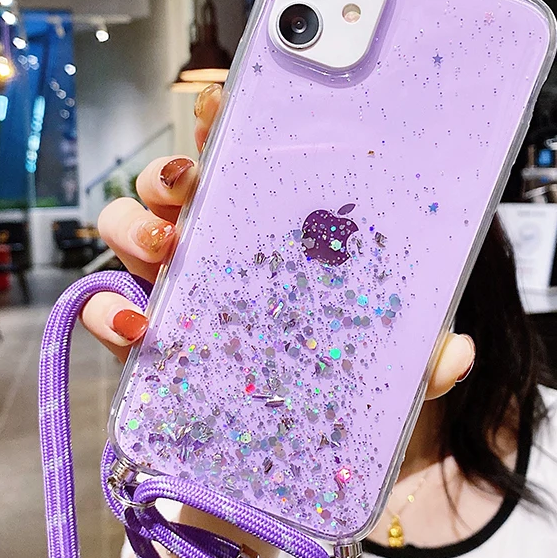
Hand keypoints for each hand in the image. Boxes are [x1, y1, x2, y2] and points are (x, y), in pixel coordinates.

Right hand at [81, 82, 474, 396]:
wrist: (276, 456)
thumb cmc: (322, 381)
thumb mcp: (378, 366)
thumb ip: (417, 359)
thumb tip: (456, 353)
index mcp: (264, 231)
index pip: (239, 159)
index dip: (225, 121)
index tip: (227, 101)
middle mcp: (211, 247)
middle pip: (172, 179)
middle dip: (172, 166)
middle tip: (194, 178)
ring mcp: (170, 287)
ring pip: (126, 222)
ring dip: (135, 222)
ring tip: (166, 243)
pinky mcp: (139, 335)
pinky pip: (101, 305)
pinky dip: (104, 308)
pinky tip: (136, 324)